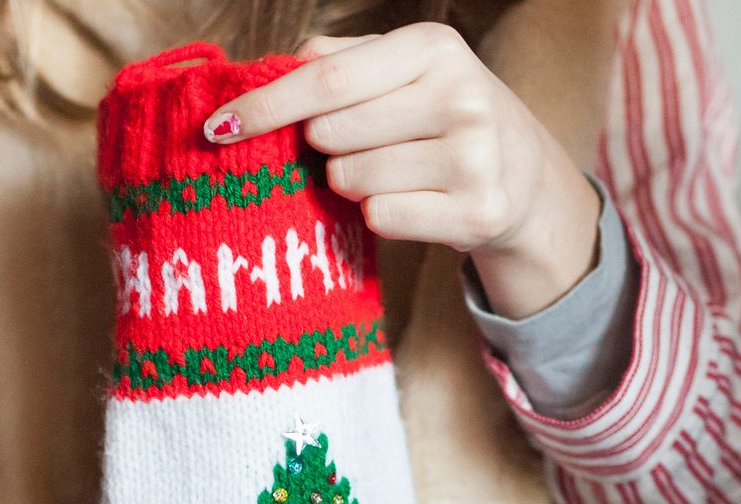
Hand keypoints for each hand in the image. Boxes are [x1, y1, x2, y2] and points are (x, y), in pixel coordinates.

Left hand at [203, 25, 602, 318]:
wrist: (522, 173)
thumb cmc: (440, 114)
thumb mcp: (403, 69)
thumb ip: (338, 59)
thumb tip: (274, 66)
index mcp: (433, 48)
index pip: (324, 79)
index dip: (265, 105)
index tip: (217, 126)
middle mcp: (460, 96)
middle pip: (329, 135)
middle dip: (327, 146)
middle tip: (366, 142)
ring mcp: (472, 157)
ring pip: (350, 180)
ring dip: (353, 182)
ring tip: (397, 168)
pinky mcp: (475, 212)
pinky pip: (378, 218)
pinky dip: (380, 214)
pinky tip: (415, 199)